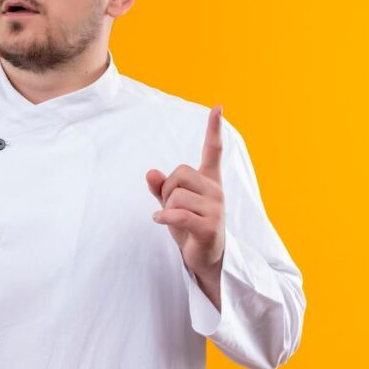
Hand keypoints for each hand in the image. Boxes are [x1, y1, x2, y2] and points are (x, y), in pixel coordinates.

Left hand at [146, 105, 225, 276]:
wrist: (207, 260)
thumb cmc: (189, 228)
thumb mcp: (172, 205)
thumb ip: (161, 187)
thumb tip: (150, 172)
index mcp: (209, 182)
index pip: (213, 151)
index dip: (213, 129)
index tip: (217, 108)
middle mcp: (216, 191)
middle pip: (180, 173)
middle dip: (167, 189)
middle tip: (171, 206)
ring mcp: (216, 209)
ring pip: (175, 194)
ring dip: (166, 207)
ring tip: (173, 220)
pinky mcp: (209, 226)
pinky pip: (178, 214)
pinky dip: (165, 217)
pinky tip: (160, 221)